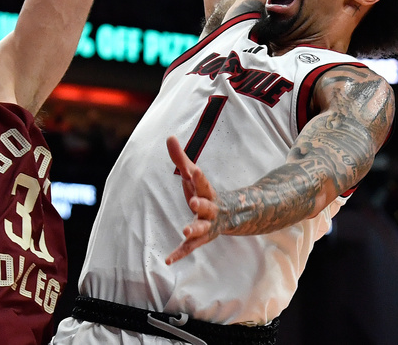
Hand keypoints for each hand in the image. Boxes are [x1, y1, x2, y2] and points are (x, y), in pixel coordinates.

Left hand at [165, 135, 221, 263]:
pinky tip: (167, 260)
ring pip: (202, 228)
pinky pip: (190, 247)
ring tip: (185, 230)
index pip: (201, 181)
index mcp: (206, 191)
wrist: (230, 215)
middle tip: (193, 201)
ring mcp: (207, 225)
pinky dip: (179, 253)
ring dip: (194, 229)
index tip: (192, 169)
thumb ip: (180, 157)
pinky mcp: (200, 238)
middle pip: (206, 206)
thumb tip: (168, 136)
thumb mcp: (193, 176)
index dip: (196, 175)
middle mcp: (209, 208)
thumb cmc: (204, 192)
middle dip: (201, 203)